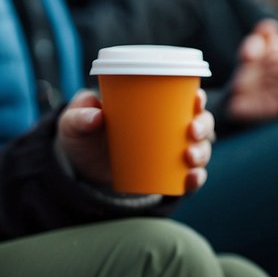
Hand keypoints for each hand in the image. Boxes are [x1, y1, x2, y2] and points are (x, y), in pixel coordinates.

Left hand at [58, 89, 213, 194]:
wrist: (80, 167)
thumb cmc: (82, 134)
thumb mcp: (73, 123)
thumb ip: (78, 115)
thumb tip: (96, 115)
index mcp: (152, 106)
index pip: (182, 96)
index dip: (196, 96)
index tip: (196, 99)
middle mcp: (169, 127)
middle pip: (200, 122)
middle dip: (203, 126)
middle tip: (191, 132)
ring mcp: (171, 152)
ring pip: (200, 149)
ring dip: (202, 152)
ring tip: (189, 158)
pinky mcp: (167, 174)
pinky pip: (190, 177)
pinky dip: (195, 179)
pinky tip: (191, 179)